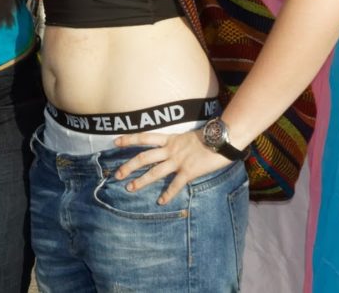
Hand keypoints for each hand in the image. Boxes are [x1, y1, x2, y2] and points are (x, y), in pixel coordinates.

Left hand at [113, 129, 233, 204]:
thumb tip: (167, 148)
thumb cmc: (207, 137)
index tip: (115, 142)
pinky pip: (175, 185)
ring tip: (130, 188)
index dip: (129, 139)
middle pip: (144, 157)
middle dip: (129, 165)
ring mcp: (179, 161)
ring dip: (141, 181)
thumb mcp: (186, 136)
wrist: (223, 140)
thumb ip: (175, 143)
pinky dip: (168, 194)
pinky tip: (161, 201)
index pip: (144, 137)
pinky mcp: (189, 171)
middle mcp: (170, 149)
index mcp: (169, 139)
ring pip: (155, 172)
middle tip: (117, 174)